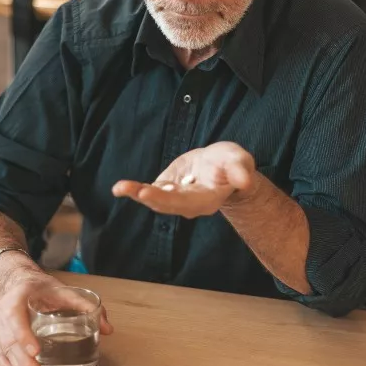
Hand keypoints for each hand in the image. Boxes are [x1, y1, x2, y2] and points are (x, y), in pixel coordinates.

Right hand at [0, 273, 113, 365]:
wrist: (19, 283)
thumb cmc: (41, 289)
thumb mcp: (63, 291)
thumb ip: (85, 306)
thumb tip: (107, 329)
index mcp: (17, 298)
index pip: (16, 318)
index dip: (24, 335)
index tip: (37, 352)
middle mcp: (3, 312)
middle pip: (11, 341)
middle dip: (25, 363)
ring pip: (5, 351)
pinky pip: (0, 355)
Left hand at [112, 141, 255, 217]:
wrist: (222, 166)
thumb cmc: (233, 164)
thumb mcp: (240, 161)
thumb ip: (241, 171)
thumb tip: (245, 180)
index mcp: (207, 200)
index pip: (186, 202)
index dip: (168, 198)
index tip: (149, 191)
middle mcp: (188, 204)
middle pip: (166, 204)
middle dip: (148, 196)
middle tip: (130, 189)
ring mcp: (175, 198)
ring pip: (154, 199)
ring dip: (136, 194)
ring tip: (119, 188)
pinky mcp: (166, 189)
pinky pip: (149, 191)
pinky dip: (135, 190)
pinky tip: (121, 187)